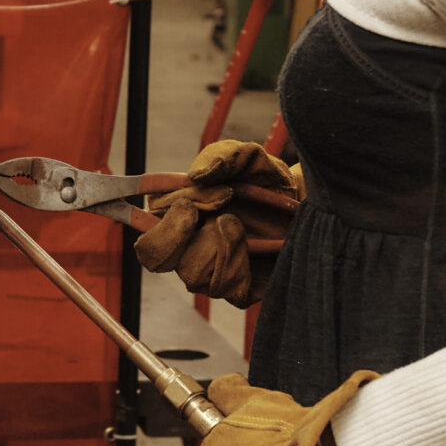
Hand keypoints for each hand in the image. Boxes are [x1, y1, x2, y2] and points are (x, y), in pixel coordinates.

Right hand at [132, 140, 302, 306]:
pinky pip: (224, 288)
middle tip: (201, 211)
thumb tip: (197, 175)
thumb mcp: (247, 157)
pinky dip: (237, 264)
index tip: (180, 205)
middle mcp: (186, 245)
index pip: (143, 224)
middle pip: (155, 257)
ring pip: (191, 274)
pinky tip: (252, 248)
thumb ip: (222, 156)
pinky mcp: (236, 289)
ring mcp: (209, 270)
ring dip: (215, 245)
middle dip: (175, 233)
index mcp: (176, 213)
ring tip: (235, 223)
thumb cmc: (267, 178)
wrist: (303, 201)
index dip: (142, 217)